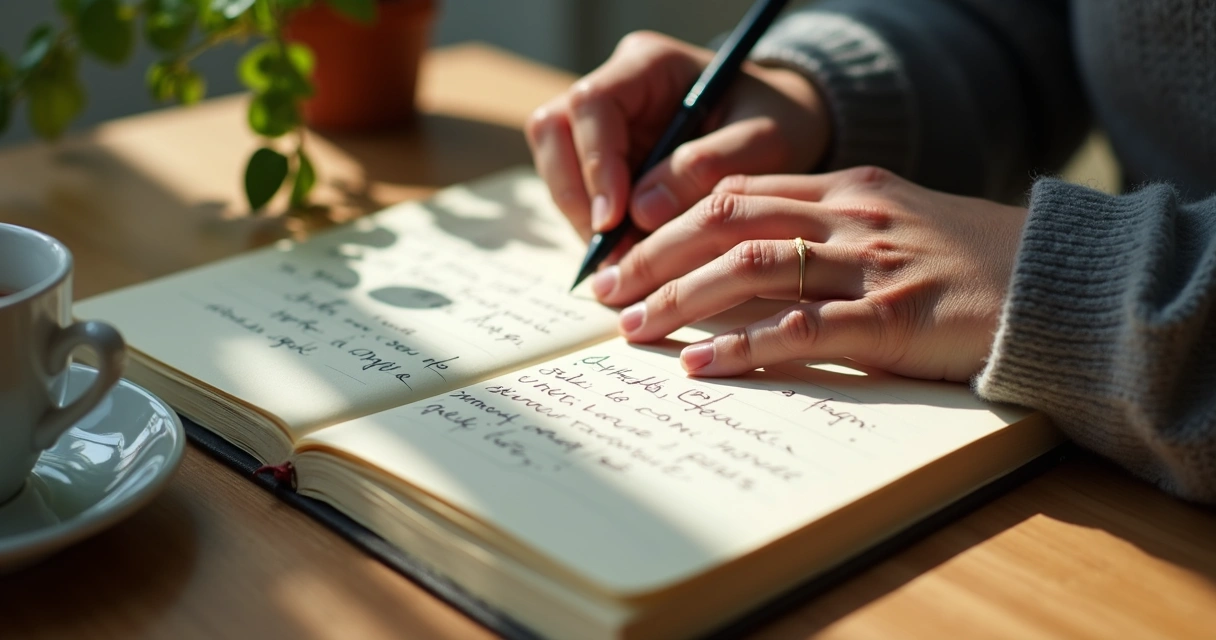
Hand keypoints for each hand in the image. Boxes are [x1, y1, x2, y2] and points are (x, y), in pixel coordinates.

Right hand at [526, 31, 829, 238]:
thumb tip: (640, 212)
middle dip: (575, 195)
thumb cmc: (781, 122)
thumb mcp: (767, 141)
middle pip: (554, 131)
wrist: (784, 129)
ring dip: (580, 217)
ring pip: (557, 164)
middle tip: (610, 251)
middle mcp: (616, 88)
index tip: (615, 218)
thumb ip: (710, 167)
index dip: (594, 162)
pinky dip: (596, 228)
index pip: (592, 104)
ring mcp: (604, 124)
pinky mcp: (605, 159)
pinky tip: (630, 255)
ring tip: (623, 261)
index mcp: (650, 64)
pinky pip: (579, 192)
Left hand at [590, 168, 1028, 381]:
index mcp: (847, 187)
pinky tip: (701, 365)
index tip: (625, 257)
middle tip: (605, 295)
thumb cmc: (972, 263)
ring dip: (681, 298)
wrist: (1061, 285)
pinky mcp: (895, 319)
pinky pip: (802, 330)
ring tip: (633, 328)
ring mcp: (872, 264)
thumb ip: (825, 235)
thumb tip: (742, 270)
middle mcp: (851, 215)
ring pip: (751, 268)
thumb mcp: (895, 226)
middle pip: (726, 222)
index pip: (735, 193)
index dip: (669, 224)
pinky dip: (744, 348)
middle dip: (655, 257)